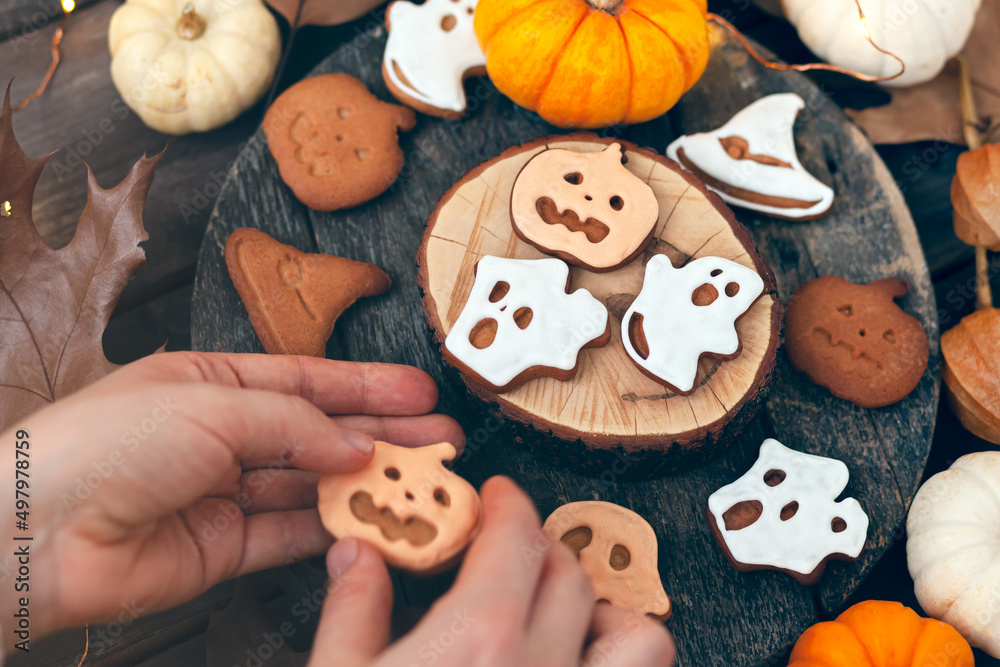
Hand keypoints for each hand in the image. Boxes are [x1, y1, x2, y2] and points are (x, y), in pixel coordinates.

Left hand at [0, 351, 461, 648]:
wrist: (37, 532)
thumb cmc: (102, 445)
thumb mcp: (211, 404)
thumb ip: (294, 422)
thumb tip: (356, 441)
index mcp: (211, 383)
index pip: (307, 380)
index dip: (366, 386)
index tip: (418, 390)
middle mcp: (221, 436)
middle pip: (318, 432)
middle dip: (381, 433)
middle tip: (439, 437)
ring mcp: (224, 493)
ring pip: (312, 484)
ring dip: (366, 482)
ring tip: (419, 479)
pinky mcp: (224, 547)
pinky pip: (292, 533)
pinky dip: (333, 527)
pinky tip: (371, 519)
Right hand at [308, 477, 675, 666]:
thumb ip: (352, 612)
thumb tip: (356, 558)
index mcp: (478, 639)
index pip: (514, 536)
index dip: (507, 504)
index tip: (497, 498)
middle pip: (568, 574)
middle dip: (541, 549)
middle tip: (512, 554)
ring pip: (639, 639)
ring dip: (609, 616)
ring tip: (570, 619)